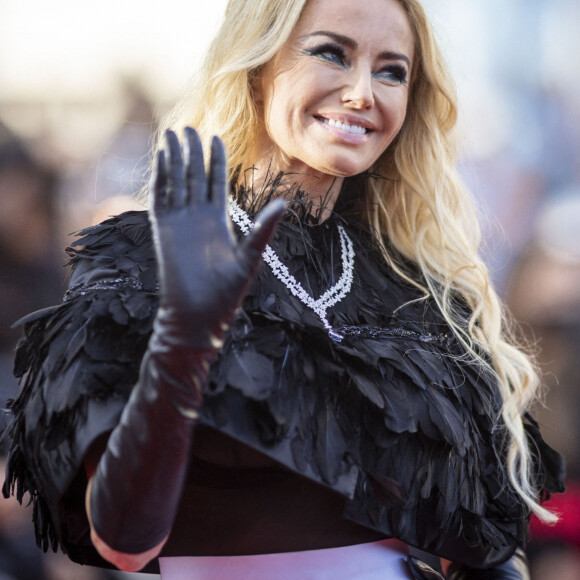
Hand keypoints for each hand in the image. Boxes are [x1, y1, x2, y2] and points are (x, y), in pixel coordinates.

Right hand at [149, 128, 283, 346]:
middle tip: (189, 127)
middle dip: (192, 151)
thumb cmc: (227, 291)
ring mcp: (180, 221)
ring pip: (176, 181)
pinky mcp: (164, 229)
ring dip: (174, 158)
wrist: (199, 314)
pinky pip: (161, 196)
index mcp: (219, 220)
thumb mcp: (251, 256)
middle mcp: (198, 217)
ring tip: (173, 133)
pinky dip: (161, 176)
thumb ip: (264, 227)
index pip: (217, 182)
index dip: (216, 160)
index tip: (216, 137)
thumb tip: (285, 202)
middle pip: (194, 175)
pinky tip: (162, 156)